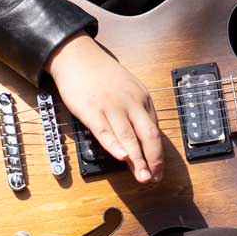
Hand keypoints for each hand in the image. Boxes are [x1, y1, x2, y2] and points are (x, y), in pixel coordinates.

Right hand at [45, 32, 163, 183]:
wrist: (77, 56)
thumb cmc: (102, 75)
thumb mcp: (129, 88)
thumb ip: (136, 111)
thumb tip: (142, 139)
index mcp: (142, 98)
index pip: (155, 130)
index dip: (158, 154)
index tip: (159, 170)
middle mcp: (131, 103)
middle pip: (148, 135)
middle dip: (153, 160)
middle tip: (155, 179)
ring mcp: (111, 106)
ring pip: (129, 137)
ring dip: (137, 160)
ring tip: (143, 177)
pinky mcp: (91, 110)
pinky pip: (105, 131)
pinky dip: (114, 145)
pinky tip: (121, 158)